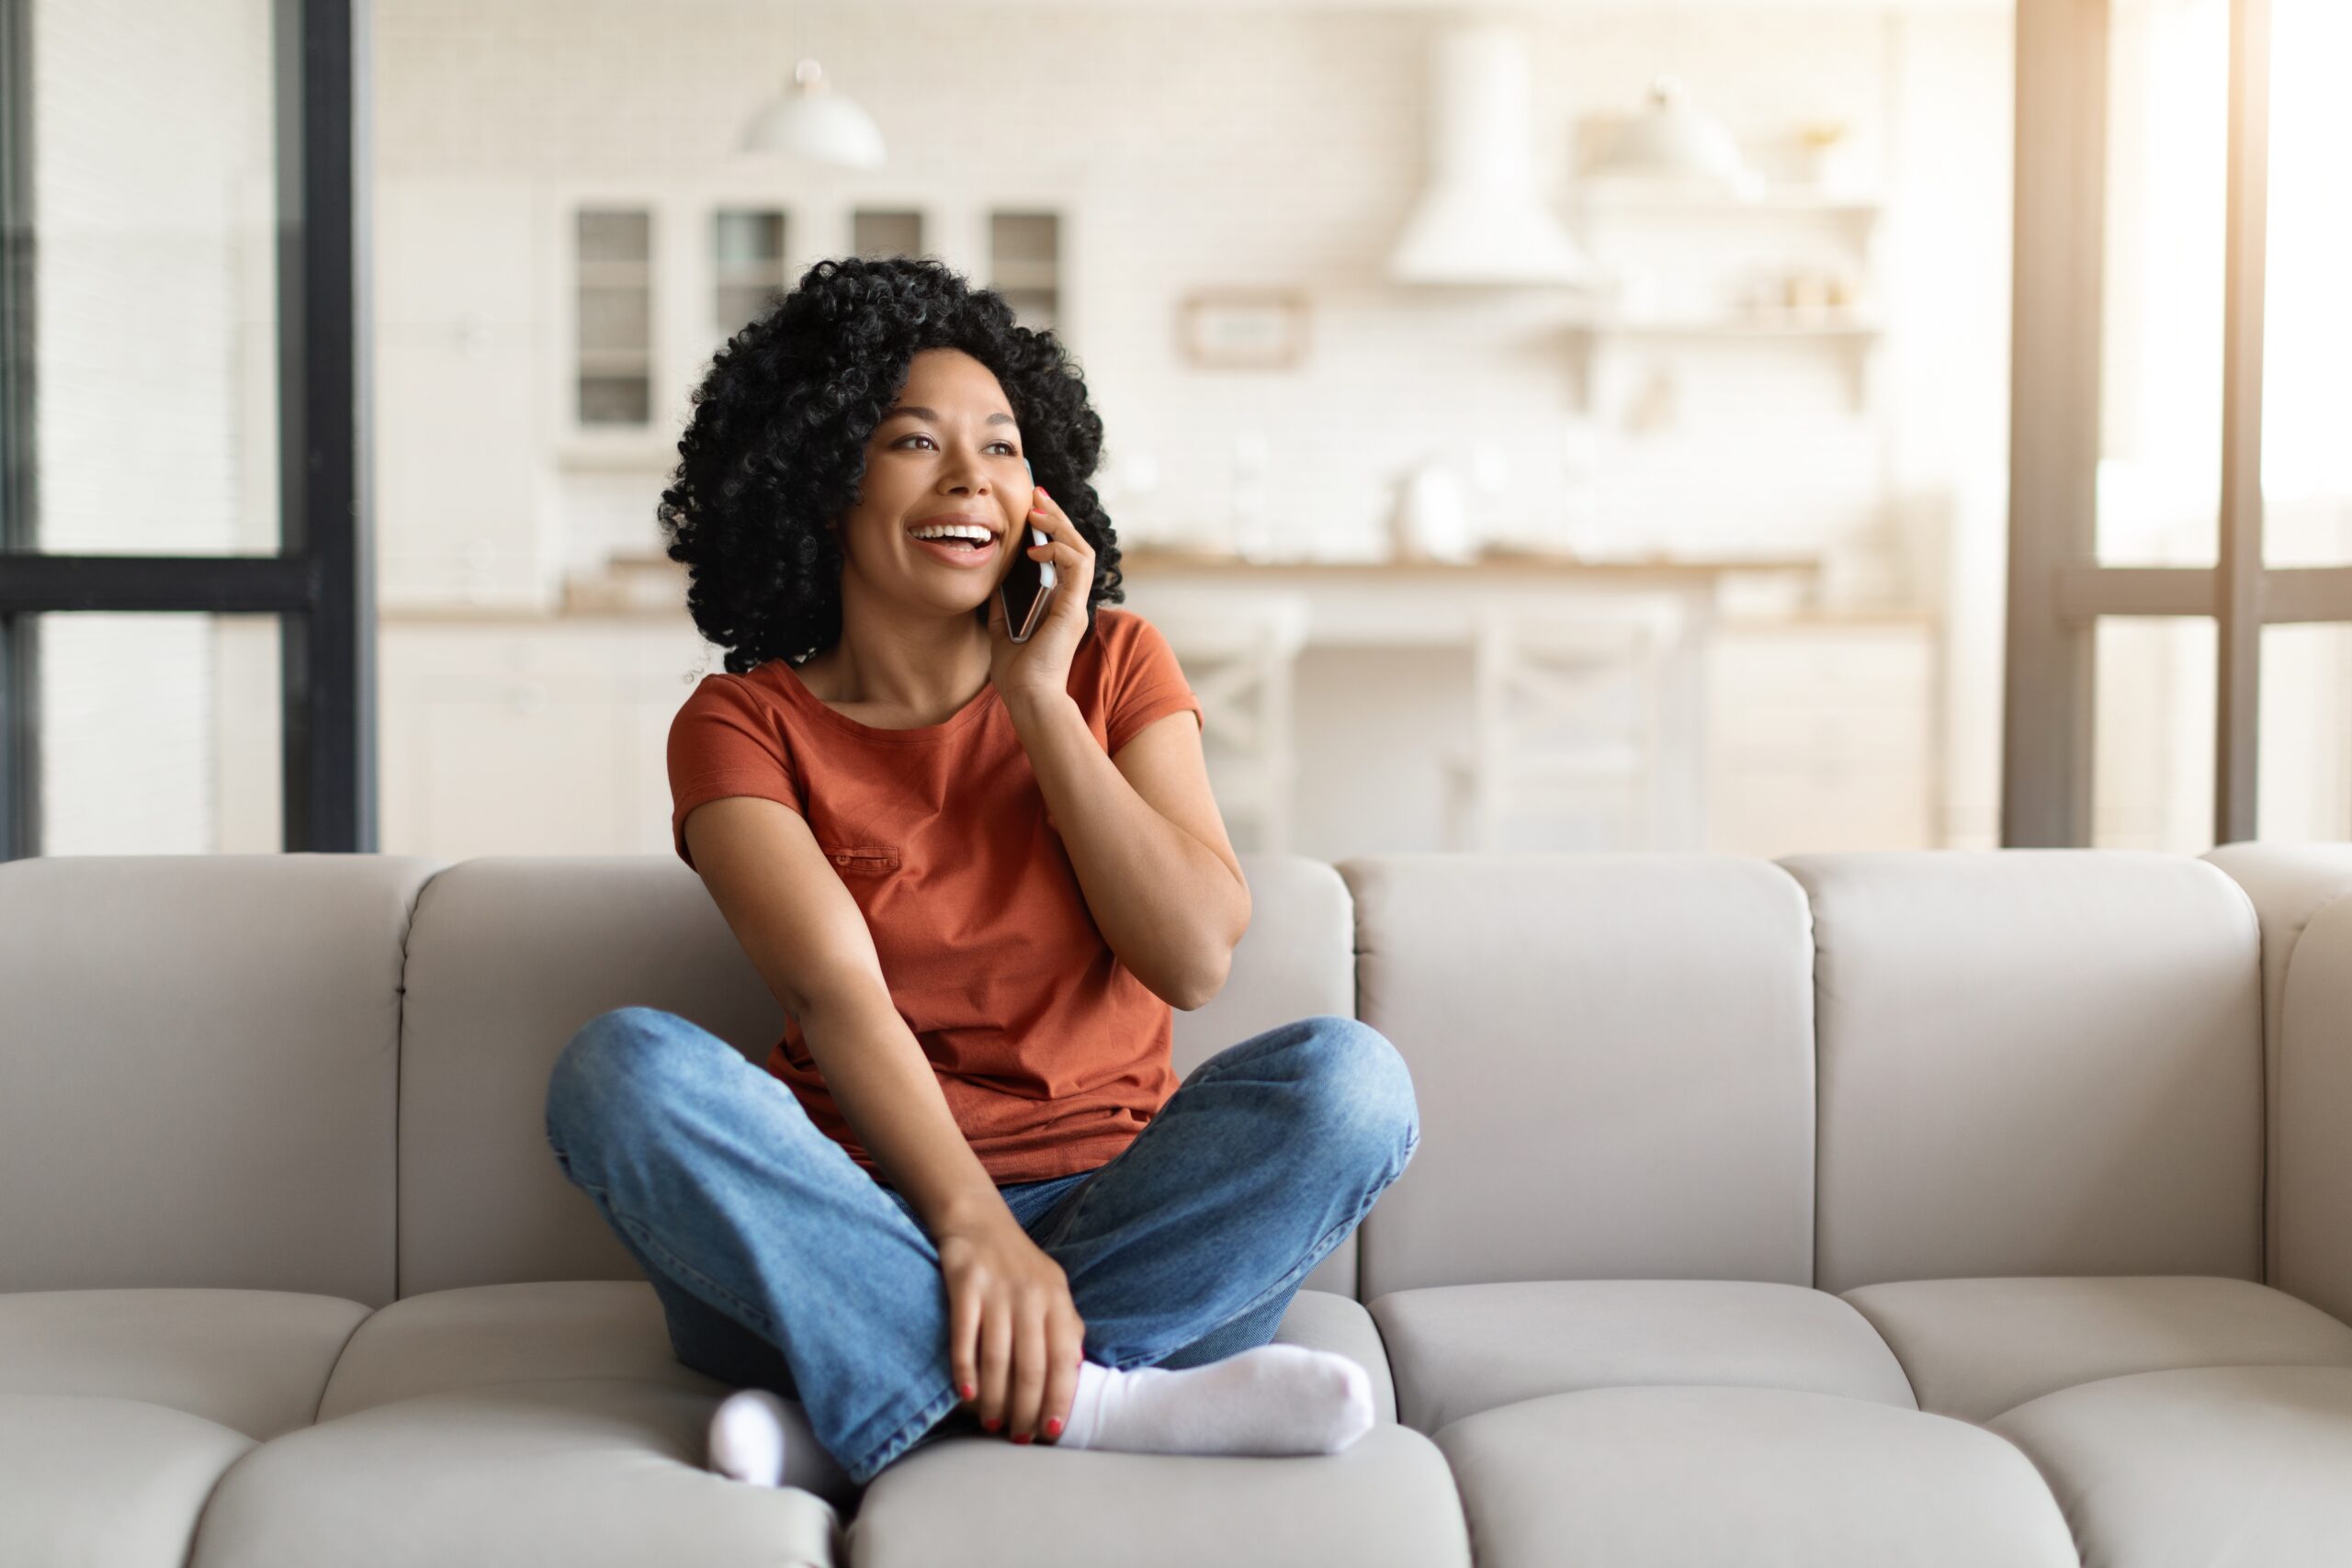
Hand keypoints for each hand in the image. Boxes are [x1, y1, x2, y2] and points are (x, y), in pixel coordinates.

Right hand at [935, 1208, 1086, 1444]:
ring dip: (994, 1398)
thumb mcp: (1052, 1289)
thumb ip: (1065, 1326)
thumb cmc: (1018, 1264)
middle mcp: (1032, 1295)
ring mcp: (997, 1290)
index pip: (1065, 1359)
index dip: (1058, 1399)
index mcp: (1057, 1299)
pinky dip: (964, 1368)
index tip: (1050, 1431)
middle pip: (1032, 1365)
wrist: (977, 1218)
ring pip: (998, 1357)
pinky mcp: (965, 1283)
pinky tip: (965, 1394)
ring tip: (991, 1423)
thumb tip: (1074, 1373)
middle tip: (1017, 1436)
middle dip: (1025, 1409)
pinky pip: (964, 1335)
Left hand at [985, 484, 1094, 713]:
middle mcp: (1072, 599)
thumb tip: (994, 575)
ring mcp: (1076, 603)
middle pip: (1075, 544)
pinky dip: (1059, 551)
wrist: (1027, 696)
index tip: (1033, 504)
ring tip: (1038, 510)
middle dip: (1056, 515)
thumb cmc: (1016, 670)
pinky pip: (1077, 567)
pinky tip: (1035, 548)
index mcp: (1058, 601)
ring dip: (1060, 526)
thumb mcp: (1001, 624)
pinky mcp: (1074, 609)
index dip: (1051, 526)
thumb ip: (1002, 599)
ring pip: (1081, 550)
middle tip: (1037, 493)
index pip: (1063, 553)